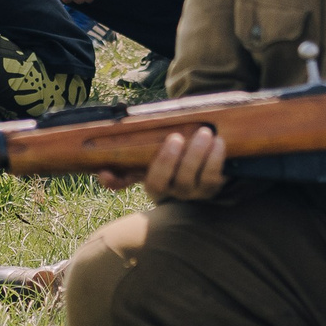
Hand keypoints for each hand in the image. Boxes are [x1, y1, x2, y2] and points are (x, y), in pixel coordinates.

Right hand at [104, 125, 225, 200]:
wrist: (209, 164)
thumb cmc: (180, 153)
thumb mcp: (162, 151)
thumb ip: (142, 148)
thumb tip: (111, 154)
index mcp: (150, 180)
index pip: (124, 183)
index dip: (115, 180)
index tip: (106, 171)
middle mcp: (167, 191)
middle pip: (160, 183)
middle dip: (167, 161)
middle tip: (176, 138)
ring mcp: (189, 192)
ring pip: (188, 180)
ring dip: (195, 156)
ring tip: (205, 133)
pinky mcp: (210, 189)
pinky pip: (211, 179)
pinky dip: (215, 160)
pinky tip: (219, 143)